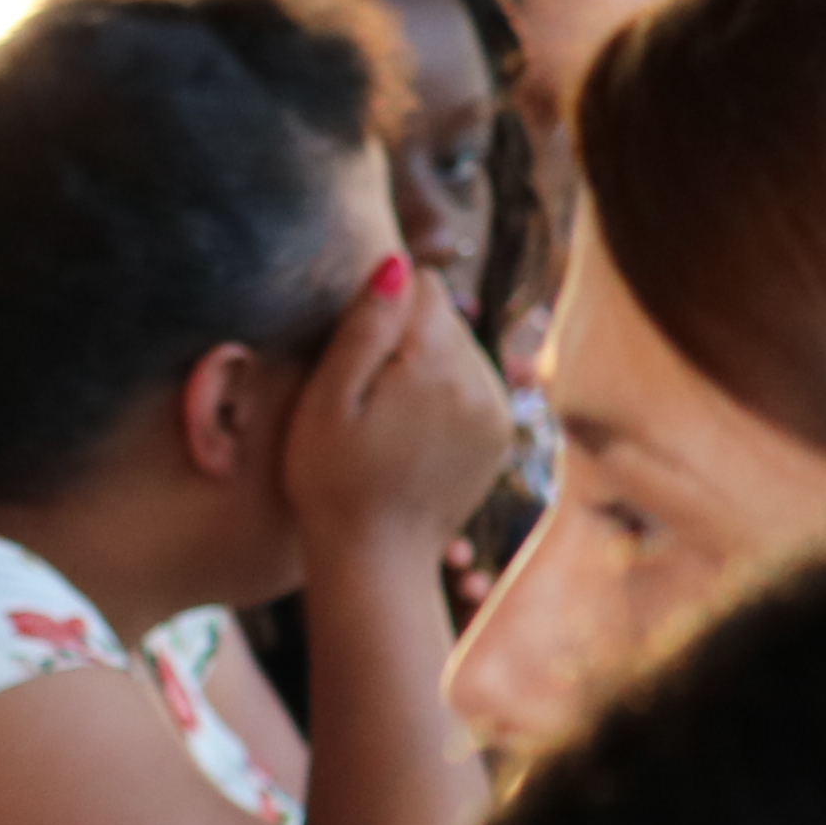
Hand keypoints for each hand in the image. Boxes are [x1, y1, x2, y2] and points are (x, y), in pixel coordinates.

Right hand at [278, 253, 513, 577]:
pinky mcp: (499, 435)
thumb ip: (363, 329)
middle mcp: (480, 382)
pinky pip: (473, 383)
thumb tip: (398, 264)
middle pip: (445, 316)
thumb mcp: (326, 402)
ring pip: (461, 348)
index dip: (381, 306)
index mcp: (434, 367)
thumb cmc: (331, 481)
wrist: (376, 559)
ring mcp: (496, 411)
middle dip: (405, 335)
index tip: (352, 346)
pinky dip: (443, 392)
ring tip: (384, 412)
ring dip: (425, 363)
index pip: (422, 287)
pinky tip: (409, 428)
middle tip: (363, 389)